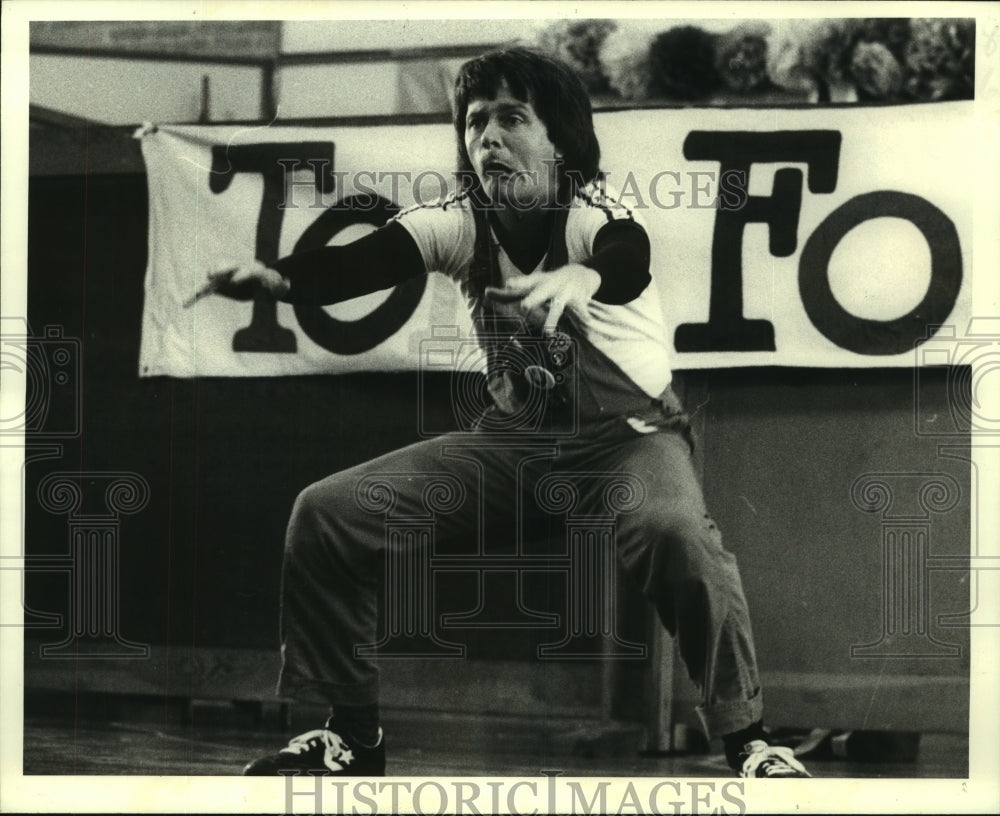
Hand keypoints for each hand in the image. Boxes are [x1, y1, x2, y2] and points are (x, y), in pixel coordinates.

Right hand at [205, 260, 288, 301]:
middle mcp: (238, 269)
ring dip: (208, 279)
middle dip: (220, 269)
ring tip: (200, 287)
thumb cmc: (271, 283)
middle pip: (227, 265)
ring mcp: (227, 276)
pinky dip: (197, 294)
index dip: (240, 275)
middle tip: (211, 274)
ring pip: (216, 273)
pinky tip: (187, 302)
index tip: (234, 281)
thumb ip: (282, 285)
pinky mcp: (220, 285)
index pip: (246, 270)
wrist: (262, 281)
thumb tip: (288, 283)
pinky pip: (207, 289)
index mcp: (253, 269)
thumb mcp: (278, 285)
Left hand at [484, 264, 599, 334]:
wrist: (582, 274)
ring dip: (552, 320)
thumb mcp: (532, 284)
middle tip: (524, 307)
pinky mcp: (580, 302)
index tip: (507, 285)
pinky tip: (588, 326)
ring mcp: (565, 294)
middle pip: (540, 293)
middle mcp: (550, 287)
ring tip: (548, 333)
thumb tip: (486, 293)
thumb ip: (510, 292)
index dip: (516, 284)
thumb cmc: (550, 283)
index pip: (524, 284)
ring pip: (557, 308)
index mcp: (537, 283)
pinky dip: (585, 320)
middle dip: (533, 300)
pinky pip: (581, 314)